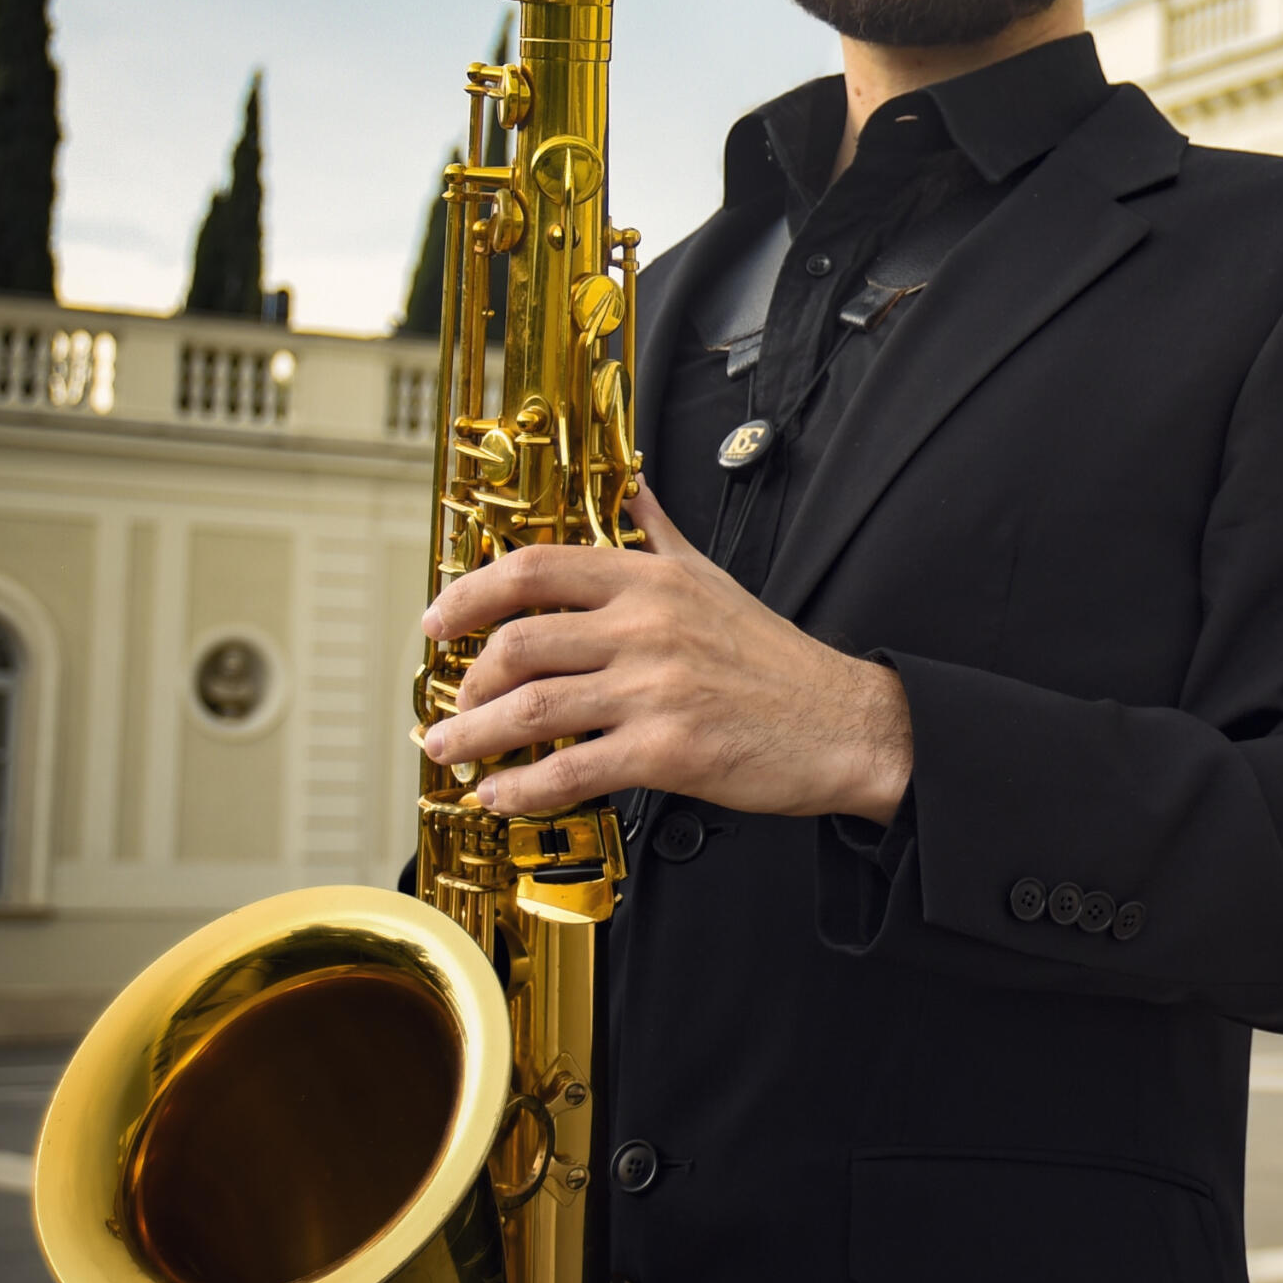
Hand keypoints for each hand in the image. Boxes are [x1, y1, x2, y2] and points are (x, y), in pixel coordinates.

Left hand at [418, 478, 913, 823]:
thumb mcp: (713, 577)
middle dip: (466, 680)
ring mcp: (655, 688)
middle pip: (519, 641)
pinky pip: (571, 768)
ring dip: (474, 735)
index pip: (536, 568)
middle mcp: (647, 626)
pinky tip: (501, 793)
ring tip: (450, 751)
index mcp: (651, 580)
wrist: (843, 723)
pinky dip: (523, 786)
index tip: (438, 621)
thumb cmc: (774, 659)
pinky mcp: (668, 749)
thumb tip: (629, 489)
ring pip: (533, 707)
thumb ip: (658, 533)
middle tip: (450, 705)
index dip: (470, 594)